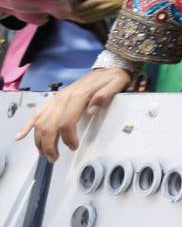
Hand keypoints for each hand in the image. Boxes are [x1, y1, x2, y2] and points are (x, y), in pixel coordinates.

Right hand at [17, 68, 131, 158]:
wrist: (108, 68)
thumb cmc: (113, 79)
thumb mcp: (116, 84)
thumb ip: (105, 96)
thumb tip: (92, 110)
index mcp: (79, 96)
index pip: (66, 122)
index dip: (67, 137)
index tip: (73, 147)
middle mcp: (64, 98)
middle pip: (49, 125)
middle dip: (49, 145)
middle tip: (54, 158)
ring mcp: (57, 99)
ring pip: (40, 122)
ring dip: (39, 140)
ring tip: (44, 154)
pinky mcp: (54, 99)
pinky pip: (37, 112)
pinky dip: (27, 125)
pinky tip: (20, 136)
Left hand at [69, 0, 129, 22]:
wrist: (125, 0)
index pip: (80, 6)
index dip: (71, 6)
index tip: (67, 3)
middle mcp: (98, 8)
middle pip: (80, 13)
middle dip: (71, 12)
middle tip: (65, 9)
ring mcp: (100, 14)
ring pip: (83, 18)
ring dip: (75, 17)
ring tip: (69, 14)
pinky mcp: (101, 18)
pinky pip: (89, 20)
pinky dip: (81, 20)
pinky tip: (78, 18)